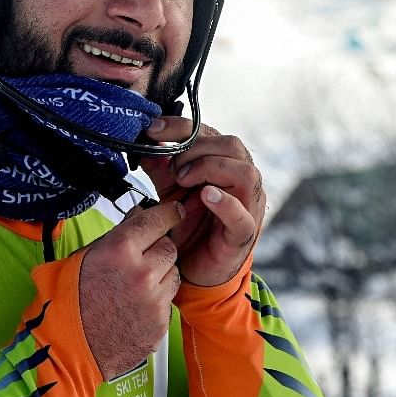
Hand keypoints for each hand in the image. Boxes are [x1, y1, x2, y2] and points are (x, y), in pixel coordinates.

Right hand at [78, 200, 183, 379]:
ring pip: (173, 273)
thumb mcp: (84, 255)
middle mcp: (142, 272)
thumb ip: (117, 234)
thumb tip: (139, 214)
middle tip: (140, 259)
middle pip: (169, 247)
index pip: (158, 220)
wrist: (66, 346)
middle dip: (158, 249)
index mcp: (120, 249)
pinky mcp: (160, 322)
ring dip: (161, 274)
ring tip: (134, 286)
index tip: (175, 213)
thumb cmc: (68, 300)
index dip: (169, 214)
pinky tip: (135, 306)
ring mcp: (154, 299)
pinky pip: (169, 301)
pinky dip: (157, 300)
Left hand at [139, 117, 264, 287]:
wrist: (195, 269)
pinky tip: (206, 196)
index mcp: (225, 164)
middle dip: (195, 148)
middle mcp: (241, 180)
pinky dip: (225, 203)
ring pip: (245, 173)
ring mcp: (248, 206)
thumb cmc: (190, 226)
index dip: (181, 127)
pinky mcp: (244, 233)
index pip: (209, 133)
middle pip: (231, 145)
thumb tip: (147, 147)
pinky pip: (243, 216)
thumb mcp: (171, 192)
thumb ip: (161, 169)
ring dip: (210, 169)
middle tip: (171, 167)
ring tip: (184, 179)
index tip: (153, 131)